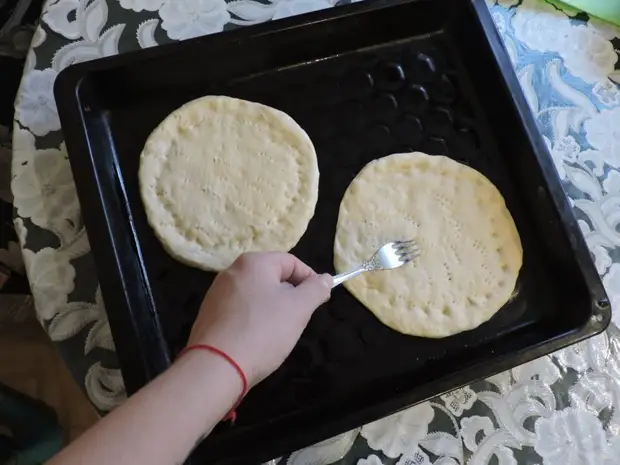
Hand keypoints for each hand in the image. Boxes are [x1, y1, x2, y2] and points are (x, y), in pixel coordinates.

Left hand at [187, 252, 331, 385]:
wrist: (216, 366)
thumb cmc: (262, 331)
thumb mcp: (298, 309)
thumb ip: (316, 289)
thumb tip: (326, 278)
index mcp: (253, 263)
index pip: (291, 262)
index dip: (310, 279)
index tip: (319, 301)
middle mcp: (231, 271)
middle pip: (272, 277)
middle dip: (290, 296)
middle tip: (299, 319)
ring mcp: (217, 293)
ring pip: (256, 295)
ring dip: (272, 310)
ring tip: (278, 333)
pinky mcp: (209, 315)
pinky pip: (240, 311)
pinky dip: (253, 320)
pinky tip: (257, 340)